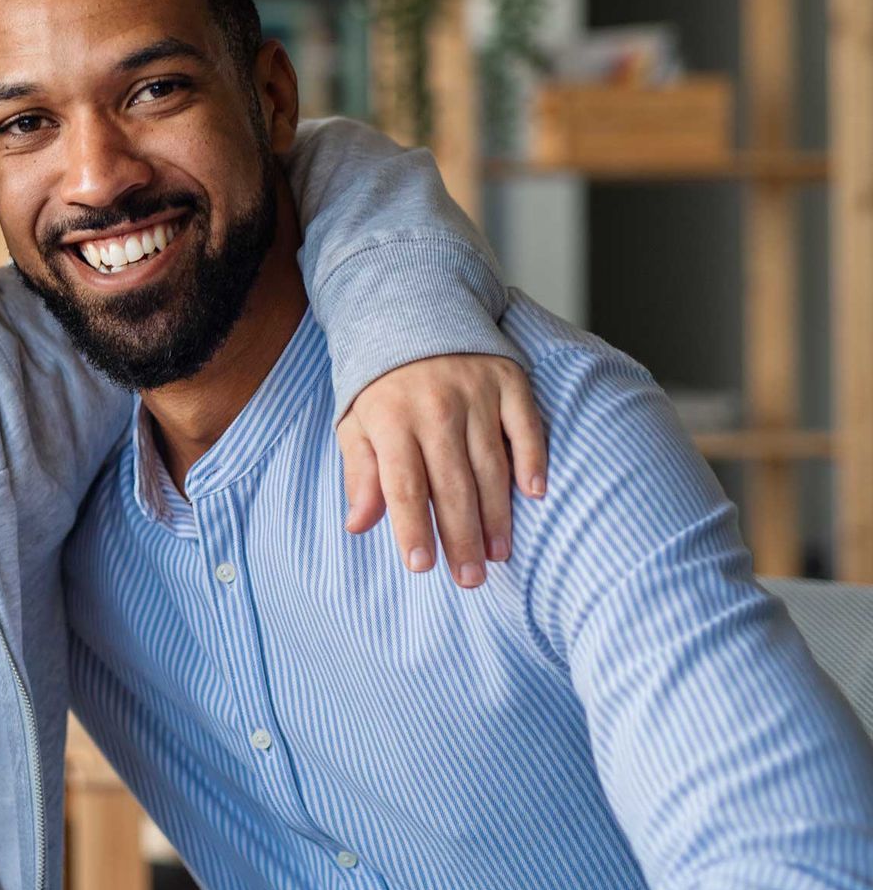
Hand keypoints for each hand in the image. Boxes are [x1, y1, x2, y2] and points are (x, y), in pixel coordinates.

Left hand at [337, 353, 546, 587]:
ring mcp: (475, 392)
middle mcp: (434, 407)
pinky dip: (532, 460)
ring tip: (498, 553)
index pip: (404, 486)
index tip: (422, 567)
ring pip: (490, 464)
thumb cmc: (381, 384)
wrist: (412, 310)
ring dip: (496, 514)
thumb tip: (358, 525)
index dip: (413, 529)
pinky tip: (534, 495)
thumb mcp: (355, 423)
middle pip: (452, 485)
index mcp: (390, 419)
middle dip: (461, 537)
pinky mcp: (507, 380)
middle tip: (471, 579)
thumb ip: (360, 473)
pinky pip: (525, 426)